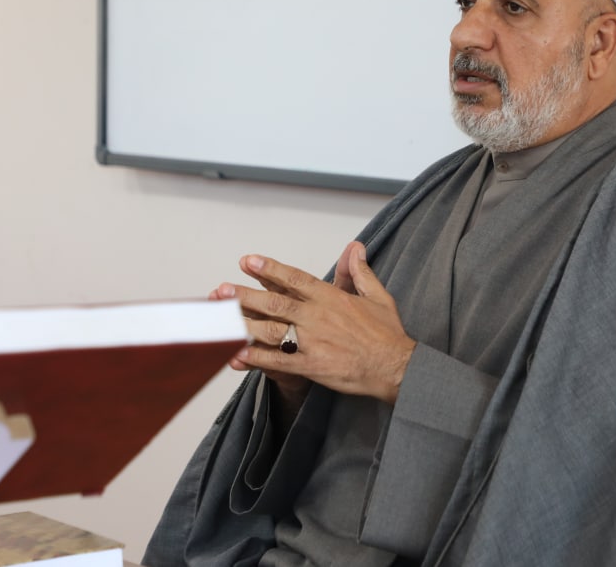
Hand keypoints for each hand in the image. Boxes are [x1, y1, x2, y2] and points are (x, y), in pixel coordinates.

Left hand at [223, 241, 416, 405]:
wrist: (396, 367)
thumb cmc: (388, 334)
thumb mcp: (377, 296)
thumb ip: (360, 272)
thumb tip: (356, 247)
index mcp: (331, 298)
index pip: (295, 279)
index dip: (270, 269)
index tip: (248, 261)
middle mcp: (318, 317)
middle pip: (275, 302)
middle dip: (245, 295)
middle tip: (221, 290)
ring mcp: (313, 342)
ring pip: (272, 330)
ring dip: (244, 324)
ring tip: (219, 321)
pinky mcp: (312, 366)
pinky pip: (278, 362)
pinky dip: (256, 358)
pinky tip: (236, 355)